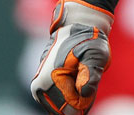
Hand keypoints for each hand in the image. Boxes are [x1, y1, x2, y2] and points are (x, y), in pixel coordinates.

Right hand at [29, 0, 113, 114]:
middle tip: (85, 78)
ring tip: (80, 76)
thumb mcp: (95, 54)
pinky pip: (61, 102)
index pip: (71, 108)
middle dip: (80, 99)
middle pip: (65, 110)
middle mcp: (39, 88)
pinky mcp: (43, 89)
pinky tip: (76, 78)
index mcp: (48, 81)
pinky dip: (72, 95)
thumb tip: (84, 93)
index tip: (89, 82)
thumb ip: (90, 74)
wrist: (76, 26)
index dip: (85, 99)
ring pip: (64, 107)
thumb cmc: (87, 40)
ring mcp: (39, 90)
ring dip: (76, 96)